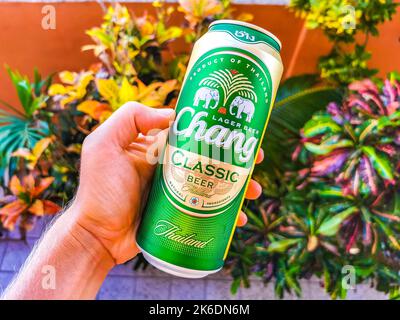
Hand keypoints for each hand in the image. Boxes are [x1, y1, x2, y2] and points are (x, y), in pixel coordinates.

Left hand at [68, 102, 262, 264]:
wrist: (98, 236)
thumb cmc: (99, 191)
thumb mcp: (103, 145)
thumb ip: (130, 118)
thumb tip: (172, 115)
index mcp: (155, 146)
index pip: (192, 132)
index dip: (217, 130)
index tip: (239, 130)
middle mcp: (170, 165)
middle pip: (210, 156)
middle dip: (236, 157)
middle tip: (256, 160)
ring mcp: (178, 189)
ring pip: (214, 182)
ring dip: (238, 185)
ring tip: (254, 192)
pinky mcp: (182, 212)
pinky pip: (209, 208)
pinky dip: (226, 212)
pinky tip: (238, 218)